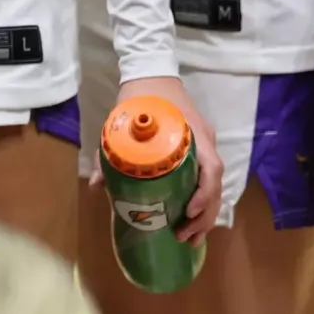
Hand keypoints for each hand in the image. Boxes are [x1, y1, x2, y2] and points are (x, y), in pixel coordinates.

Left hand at [111, 76, 224, 245]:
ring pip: (213, 186)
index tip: (189, 210)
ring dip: (205, 215)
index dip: (204, 193)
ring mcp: (204, 147)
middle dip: (204, 215)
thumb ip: (110, 154)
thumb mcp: (123, 124)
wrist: (152, 73)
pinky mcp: (198, 151)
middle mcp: (205, 143)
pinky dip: (201, 203)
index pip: (210, 168)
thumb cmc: (141, 99)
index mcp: (192, 135)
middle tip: (184, 236)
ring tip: (190, 239)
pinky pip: (205, 180)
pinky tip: (191, 221)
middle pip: (215, 185)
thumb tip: (98, 186)